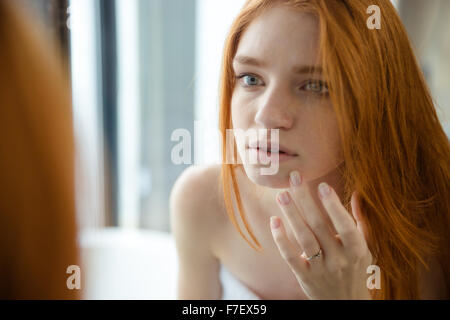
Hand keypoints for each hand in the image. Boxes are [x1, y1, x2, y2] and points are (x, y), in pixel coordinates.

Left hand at [270, 170, 372, 299]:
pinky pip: (291, 257)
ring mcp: (322, 269)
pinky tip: (274, 221)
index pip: (345, 225)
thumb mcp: (366, 248)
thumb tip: (356, 193)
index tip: (322, 185)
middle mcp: (339, 259)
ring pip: (304, 238)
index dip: (334, 206)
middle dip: (305, 199)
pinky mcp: (305, 277)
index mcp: (357, 250)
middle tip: (294, 177)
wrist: (347, 305)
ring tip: (282, 195)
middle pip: (319, 226)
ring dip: (291, 215)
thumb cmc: (357, 271)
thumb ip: (361, 221)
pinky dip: (281, 239)